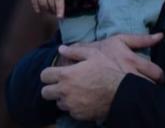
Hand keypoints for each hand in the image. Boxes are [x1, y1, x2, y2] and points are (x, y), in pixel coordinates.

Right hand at [23, 0, 84, 17]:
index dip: (60, 9)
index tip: (61, 16)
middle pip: (50, 3)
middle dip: (54, 11)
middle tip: (57, 14)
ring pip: (42, 3)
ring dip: (46, 10)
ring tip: (50, 12)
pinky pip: (33, 0)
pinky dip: (36, 7)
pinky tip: (39, 11)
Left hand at [41, 41, 158, 120]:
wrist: (120, 92)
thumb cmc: (107, 71)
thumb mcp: (93, 55)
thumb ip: (74, 51)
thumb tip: (61, 49)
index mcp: (66, 75)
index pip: (44, 76)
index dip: (48, 74)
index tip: (54, 74)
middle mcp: (64, 91)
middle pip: (45, 93)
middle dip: (51, 88)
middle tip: (60, 85)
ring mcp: (71, 105)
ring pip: (58, 103)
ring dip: (63, 98)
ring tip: (75, 92)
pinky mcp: (78, 115)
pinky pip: (70, 111)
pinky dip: (74, 107)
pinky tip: (84, 100)